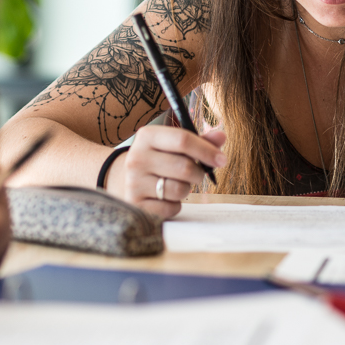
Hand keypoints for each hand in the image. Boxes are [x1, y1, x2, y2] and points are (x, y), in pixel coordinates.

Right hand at [108, 126, 226, 217]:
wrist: (122, 180)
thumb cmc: (157, 159)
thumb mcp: (172, 145)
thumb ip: (198, 141)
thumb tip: (221, 137)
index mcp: (147, 136)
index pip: (183, 139)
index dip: (207, 150)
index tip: (222, 159)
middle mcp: (137, 158)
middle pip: (185, 167)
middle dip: (199, 173)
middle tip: (197, 174)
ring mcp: (134, 182)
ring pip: (180, 190)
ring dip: (186, 189)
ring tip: (176, 184)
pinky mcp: (136, 204)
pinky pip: (171, 208)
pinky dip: (175, 205)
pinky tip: (165, 197)